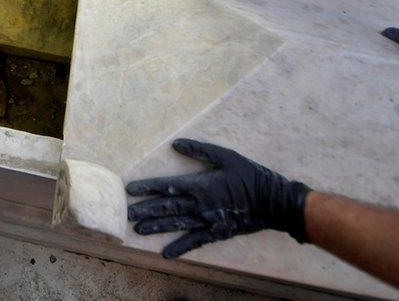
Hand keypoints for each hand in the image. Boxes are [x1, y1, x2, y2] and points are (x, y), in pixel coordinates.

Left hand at [126, 139, 309, 258]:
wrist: (272, 201)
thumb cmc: (249, 175)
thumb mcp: (226, 156)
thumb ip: (200, 150)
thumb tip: (176, 144)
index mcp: (199, 185)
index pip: (167, 186)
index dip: (147, 187)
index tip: (129, 190)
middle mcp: (199, 205)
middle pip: (167, 208)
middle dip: (145, 210)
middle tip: (126, 215)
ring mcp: (207, 220)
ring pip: (176, 224)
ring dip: (157, 227)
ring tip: (138, 231)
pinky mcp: (216, 232)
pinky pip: (195, 241)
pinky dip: (180, 248)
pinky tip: (166, 253)